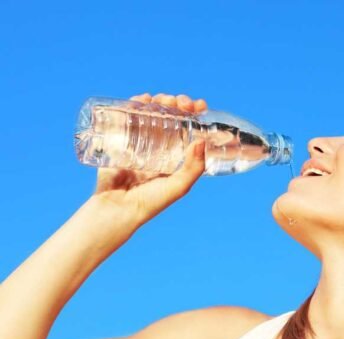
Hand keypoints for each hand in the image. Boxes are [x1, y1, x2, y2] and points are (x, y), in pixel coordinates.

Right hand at [91, 93, 207, 227]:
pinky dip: (136, 104)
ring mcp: (141, 142)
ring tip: (161, 99)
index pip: (189, 129)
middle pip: (172, 117)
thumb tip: (201, 141)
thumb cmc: (150, 202)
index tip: (199, 105)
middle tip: (180, 102)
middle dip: (177, 104)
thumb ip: (193, 168)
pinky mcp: (121, 140)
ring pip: (153, 113)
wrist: (116, 208)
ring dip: (159, 101)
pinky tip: (142, 99)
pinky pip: (129, 117)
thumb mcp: (178, 187)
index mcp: (176, 156)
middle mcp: (160, 147)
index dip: (195, 114)